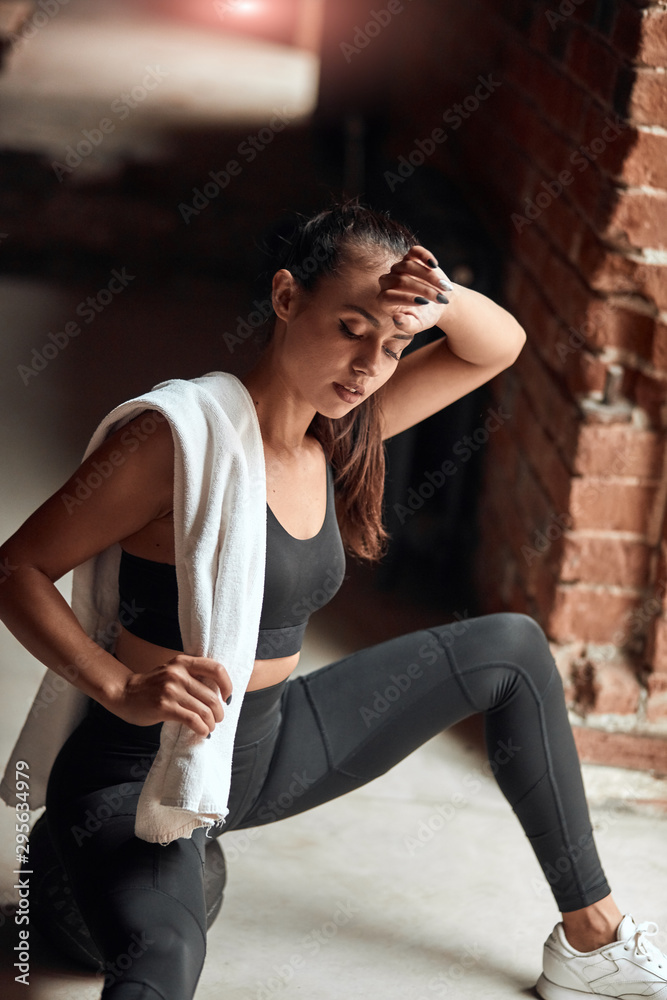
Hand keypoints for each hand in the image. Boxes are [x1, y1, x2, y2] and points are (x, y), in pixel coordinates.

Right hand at [107, 654, 232, 737]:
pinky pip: (193, 720)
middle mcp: (178, 673)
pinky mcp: (165, 707)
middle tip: (218, 719)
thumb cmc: (151, 686)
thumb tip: (217, 693)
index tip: (227, 697)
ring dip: (211, 723)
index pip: (216, 669)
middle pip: (212, 696)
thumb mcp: (172, 671)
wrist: (124, 693)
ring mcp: (171, 690)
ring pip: (204, 711)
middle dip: (219, 712)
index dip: (227, 685)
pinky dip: (202, 729)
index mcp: (183, 662)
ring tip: (210, 728)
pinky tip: (202, 733)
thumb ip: (191, 676)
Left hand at [376, 245, 452, 336]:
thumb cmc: (425, 316)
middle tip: (440, 299)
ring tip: (444, 287)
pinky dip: (425, 255)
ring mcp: (398, 268)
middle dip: (423, 290)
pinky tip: (434, 264)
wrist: (438, 301)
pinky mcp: (410, 257)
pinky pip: (415, 251)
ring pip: (408, 266)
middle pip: (400, 281)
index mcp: (385, 301)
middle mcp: (387, 282)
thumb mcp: (417, 325)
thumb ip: (406, 325)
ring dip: (429, 276)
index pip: (388, 296)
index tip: (425, 303)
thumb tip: (396, 319)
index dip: (405, 299)